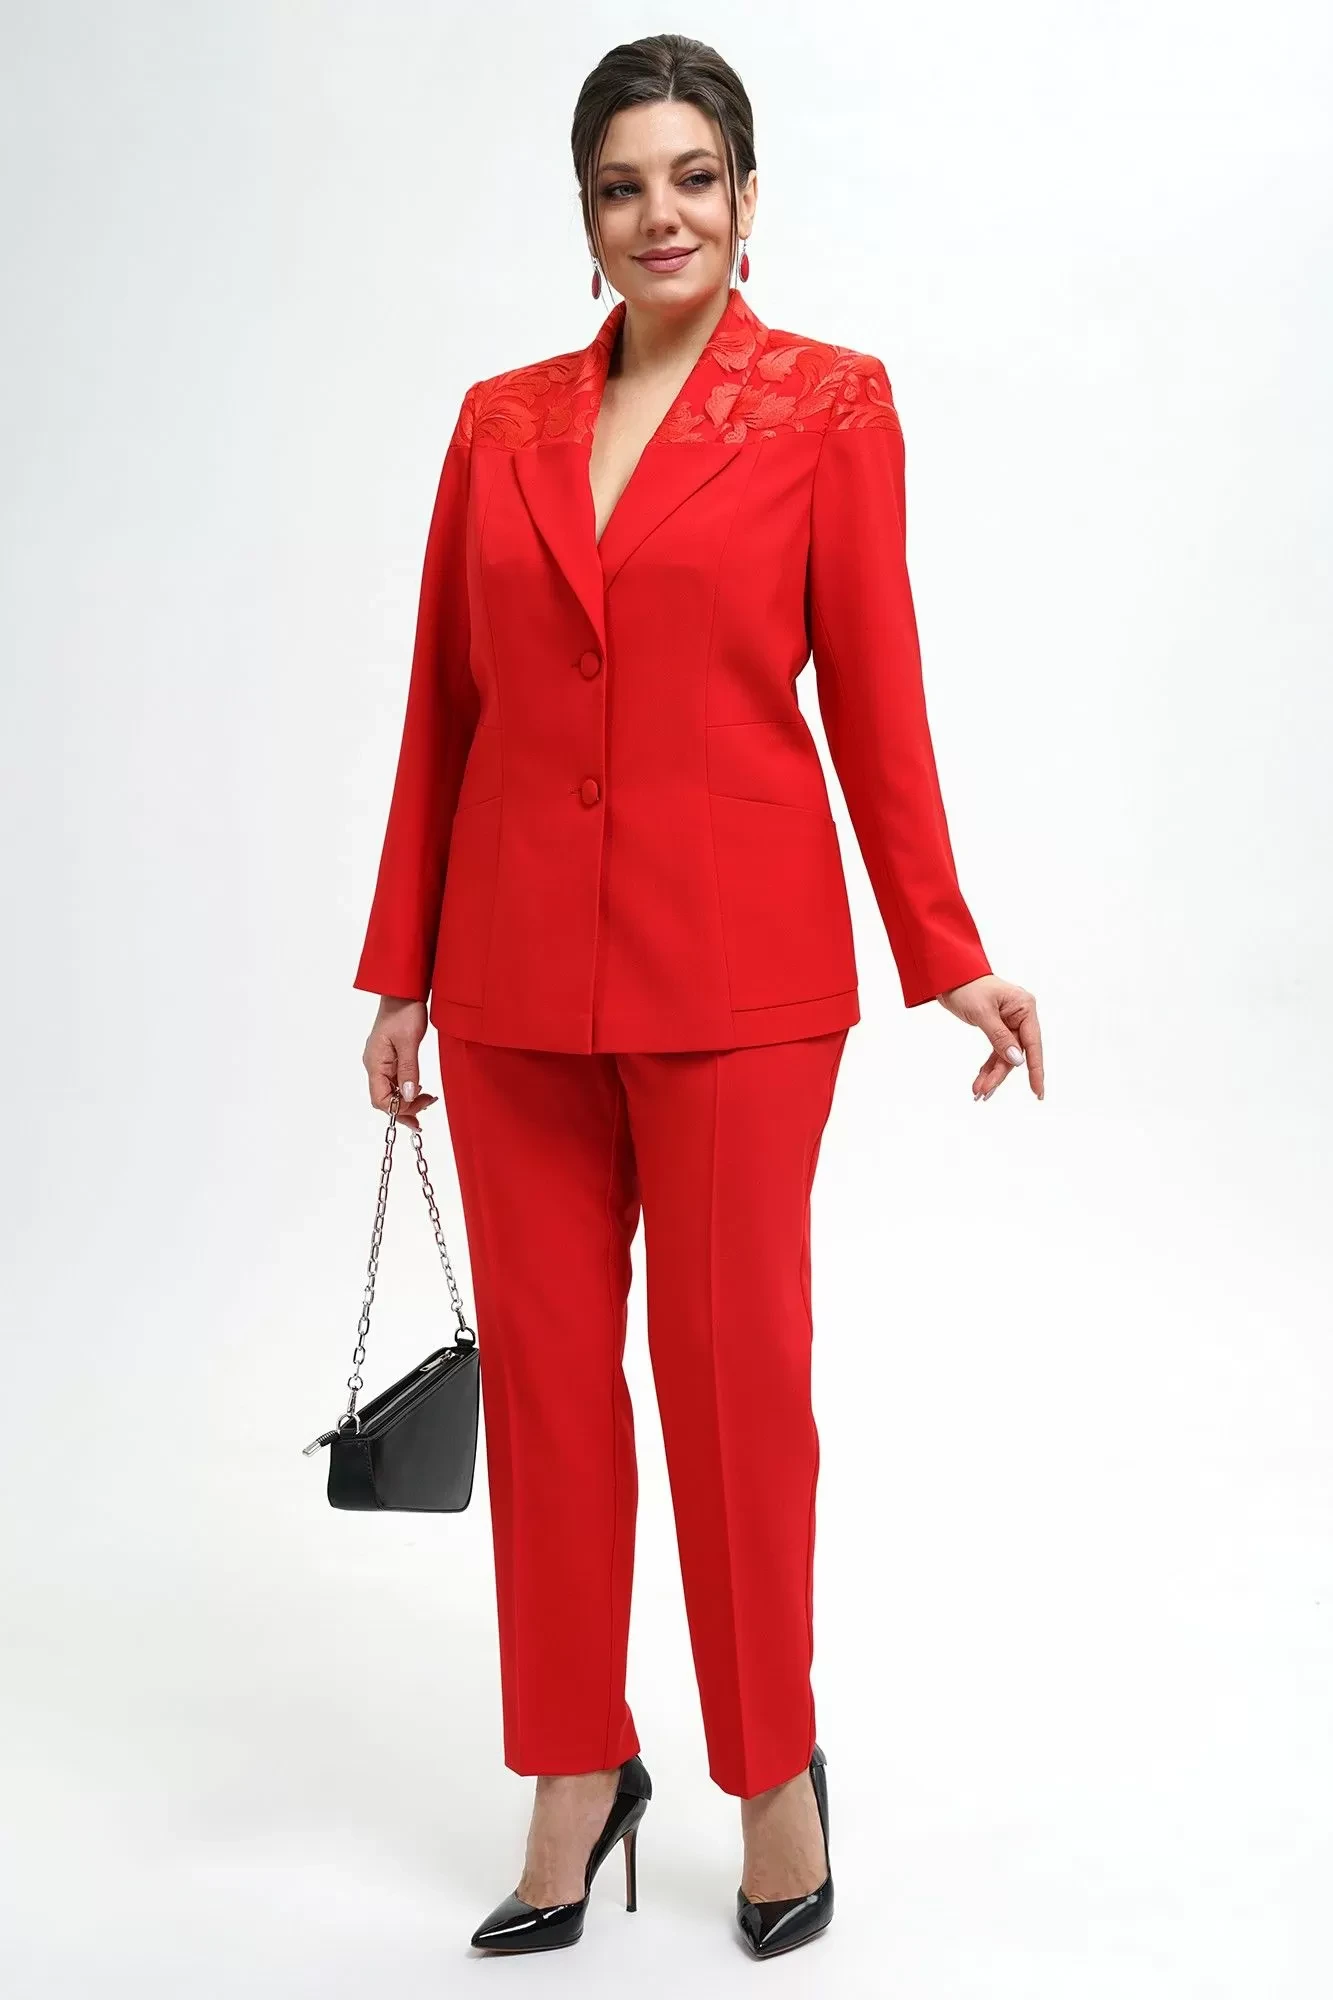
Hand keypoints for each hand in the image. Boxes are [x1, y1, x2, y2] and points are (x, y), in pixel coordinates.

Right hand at [362, 995, 437, 1129]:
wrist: (403, 991)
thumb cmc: (404, 1011)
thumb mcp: (409, 1041)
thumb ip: (408, 1070)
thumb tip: (408, 1096)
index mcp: (374, 1062)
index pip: (380, 1098)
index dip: (398, 1109)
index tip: (418, 1110)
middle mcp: (374, 1064)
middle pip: (383, 1098)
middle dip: (403, 1109)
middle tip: (424, 1114)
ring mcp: (380, 1061)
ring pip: (390, 1091)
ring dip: (406, 1101)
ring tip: (426, 1102)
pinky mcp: (389, 1057)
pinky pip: (394, 1080)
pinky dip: (406, 1089)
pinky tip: (419, 1090)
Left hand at [936, 975, 1043, 1102]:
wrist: (948, 976)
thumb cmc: (966, 986)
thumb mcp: (982, 1012)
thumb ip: (999, 1037)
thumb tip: (1016, 1060)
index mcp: (1024, 1007)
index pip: (1032, 1043)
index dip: (1035, 1069)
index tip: (1037, 1091)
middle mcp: (1021, 1015)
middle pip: (1016, 1053)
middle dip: (1000, 1074)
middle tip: (985, 1091)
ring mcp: (1010, 1022)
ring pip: (1005, 1056)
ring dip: (993, 1074)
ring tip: (979, 1091)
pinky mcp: (998, 1028)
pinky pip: (996, 1052)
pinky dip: (988, 1066)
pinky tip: (980, 1080)